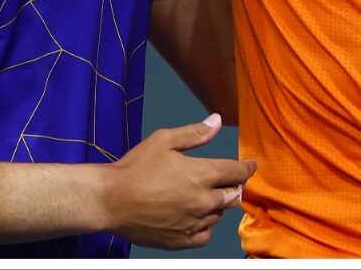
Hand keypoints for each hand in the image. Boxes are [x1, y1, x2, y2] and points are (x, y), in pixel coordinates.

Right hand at [101, 114, 254, 249]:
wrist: (110, 201)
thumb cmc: (135, 168)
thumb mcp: (164, 140)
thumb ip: (194, 133)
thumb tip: (217, 121)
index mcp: (202, 174)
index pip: (236, 172)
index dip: (246, 167)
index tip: (250, 165)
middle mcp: (203, 201)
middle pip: (233, 195)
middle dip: (233, 186)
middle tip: (226, 180)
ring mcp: (194, 223)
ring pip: (219, 215)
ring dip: (217, 205)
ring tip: (203, 196)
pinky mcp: (182, 240)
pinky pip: (205, 235)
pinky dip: (205, 225)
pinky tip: (196, 217)